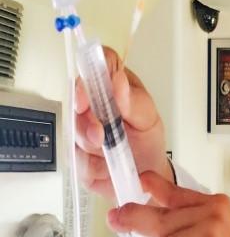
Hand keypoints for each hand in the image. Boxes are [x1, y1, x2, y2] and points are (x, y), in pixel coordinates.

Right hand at [74, 46, 171, 201]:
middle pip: (78, 95)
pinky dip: (89, 162)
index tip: (90, 92)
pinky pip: (74, 155)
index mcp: (116, 86)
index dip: (92, 70)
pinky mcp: (78, 152)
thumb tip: (118, 80)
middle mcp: (96, 102)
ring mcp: (83, 126)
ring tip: (106, 149)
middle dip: (86, 116)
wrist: (147, 173)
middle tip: (100, 133)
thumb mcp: (149, 121)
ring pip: (73, 126)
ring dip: (88, 140)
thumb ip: (134, 102)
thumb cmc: (148, 141)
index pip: (102, 63)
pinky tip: (102, 165)